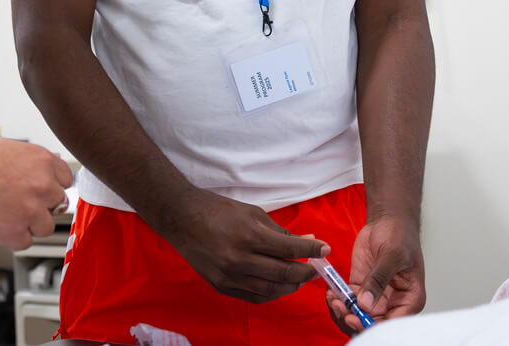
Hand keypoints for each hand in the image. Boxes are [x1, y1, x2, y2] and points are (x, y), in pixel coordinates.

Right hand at [0, 138, 72, 251]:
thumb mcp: (5, 149)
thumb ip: (31, 161)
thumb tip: (51, 163)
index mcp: (43, 160)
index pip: (65, 180)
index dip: (50, 188)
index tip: (40, 193)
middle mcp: (43, 184)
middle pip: (58, 204)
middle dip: (40, 207)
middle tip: (16, 206)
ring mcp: (32, 210)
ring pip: (44, 226)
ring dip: (27, 225)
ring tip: (1, 216)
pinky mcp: (17, 232)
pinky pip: (24, 242)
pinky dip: (9, 238)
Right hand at [155, 187, 328, 303]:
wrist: (183, 219)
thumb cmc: (220, 211)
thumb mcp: (254, 214)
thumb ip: (281, 232)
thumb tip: (307, 241)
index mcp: (249, 236)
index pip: (289, 248)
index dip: (311, 251)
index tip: (325, 250)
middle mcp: (239, 259)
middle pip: (283, 274)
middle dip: (305, 273)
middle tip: (315, 269)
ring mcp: (229, 276)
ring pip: (270, 291)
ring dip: (290, 286)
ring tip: (299, 278)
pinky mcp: (221, 286)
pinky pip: (253, 297)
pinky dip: (271, 294)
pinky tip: (280, 286)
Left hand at [327, 215, 424, 333]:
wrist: (386, 220)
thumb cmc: (399, 234)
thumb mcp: (392, 255)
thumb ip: (379, 280)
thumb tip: (366, 304)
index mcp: (410, 299)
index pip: (393, 323)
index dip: (373, 326)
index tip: (356, 317)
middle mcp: (393, 303)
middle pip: (373, 324)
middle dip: (354, 320)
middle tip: (341, 308)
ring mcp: (375, 297)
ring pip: (358, 316)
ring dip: (343, 313)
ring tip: (334, 299)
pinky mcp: (360, 289)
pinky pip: (347, 303)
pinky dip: (337, 301)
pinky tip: (331, 293)